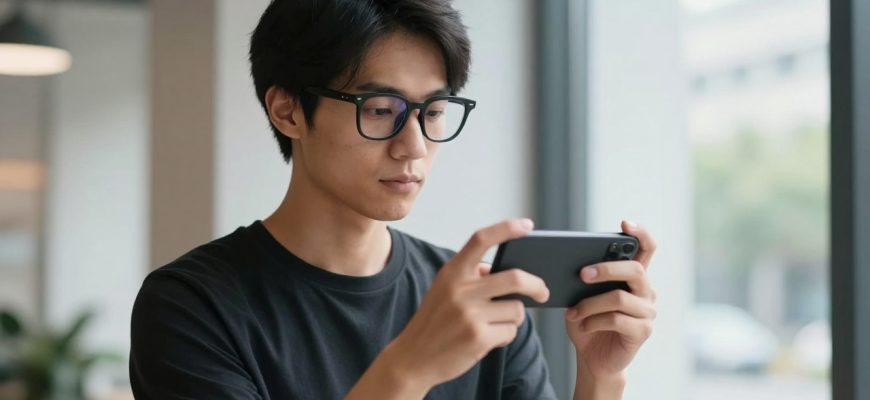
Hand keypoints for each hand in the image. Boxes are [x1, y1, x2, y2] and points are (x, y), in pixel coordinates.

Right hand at [388, 219, 550, 389]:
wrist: (413, 358)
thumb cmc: (435, 322)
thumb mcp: (444, 290)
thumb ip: (472, 277)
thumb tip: (509, 270)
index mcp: (451, 272)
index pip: (481, 239)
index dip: (507, 229)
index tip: (528, 226)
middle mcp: (460, 289)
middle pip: (515, 278)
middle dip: (536, 285)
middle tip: (543, 292)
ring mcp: (469, 314)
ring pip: (516, 309)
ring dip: (512, 318)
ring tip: (492, 325)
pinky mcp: (478, 337)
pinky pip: (510, 331)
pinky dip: (505, 335)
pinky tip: (487, 339)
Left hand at [565, 220, 657, 379]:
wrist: (592, 359)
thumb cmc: (587, 323)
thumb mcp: (582, 297)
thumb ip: (586, 281)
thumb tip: (576, 266)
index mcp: (634, 278)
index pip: (647, 249)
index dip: (640, 234)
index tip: (625, 224)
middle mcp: (646, 292)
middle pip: (635, 270)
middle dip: (606, 269)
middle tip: (581, 274)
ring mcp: (647, 312)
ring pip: (619, 297)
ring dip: (590, 304)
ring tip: (573, 312)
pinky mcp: (643, 331)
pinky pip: (617, 319)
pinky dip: (594, 321)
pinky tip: (583, 325)